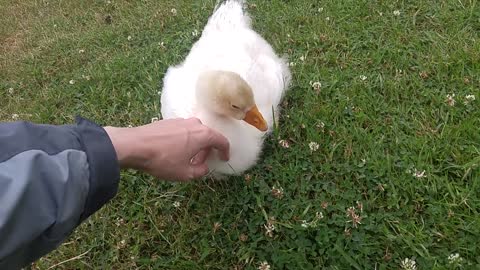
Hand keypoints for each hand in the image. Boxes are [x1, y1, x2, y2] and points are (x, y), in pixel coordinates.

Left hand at [104, 118, 229, 180]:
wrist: (135, 145)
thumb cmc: (162, 160)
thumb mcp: (184, 173)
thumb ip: (200, 171)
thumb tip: (204, 167)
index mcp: (203, 135)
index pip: (221, 141)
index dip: (225, 151)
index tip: (224, 159)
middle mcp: (194, 124)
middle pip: (208, 136)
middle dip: (207, 150)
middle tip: (201, 164)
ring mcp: (180, 120)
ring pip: (195, 133)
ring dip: (195, 145)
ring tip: (187, 159)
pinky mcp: (168, 121)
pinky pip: (183, 130)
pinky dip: (185, 140)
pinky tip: (175, 151)